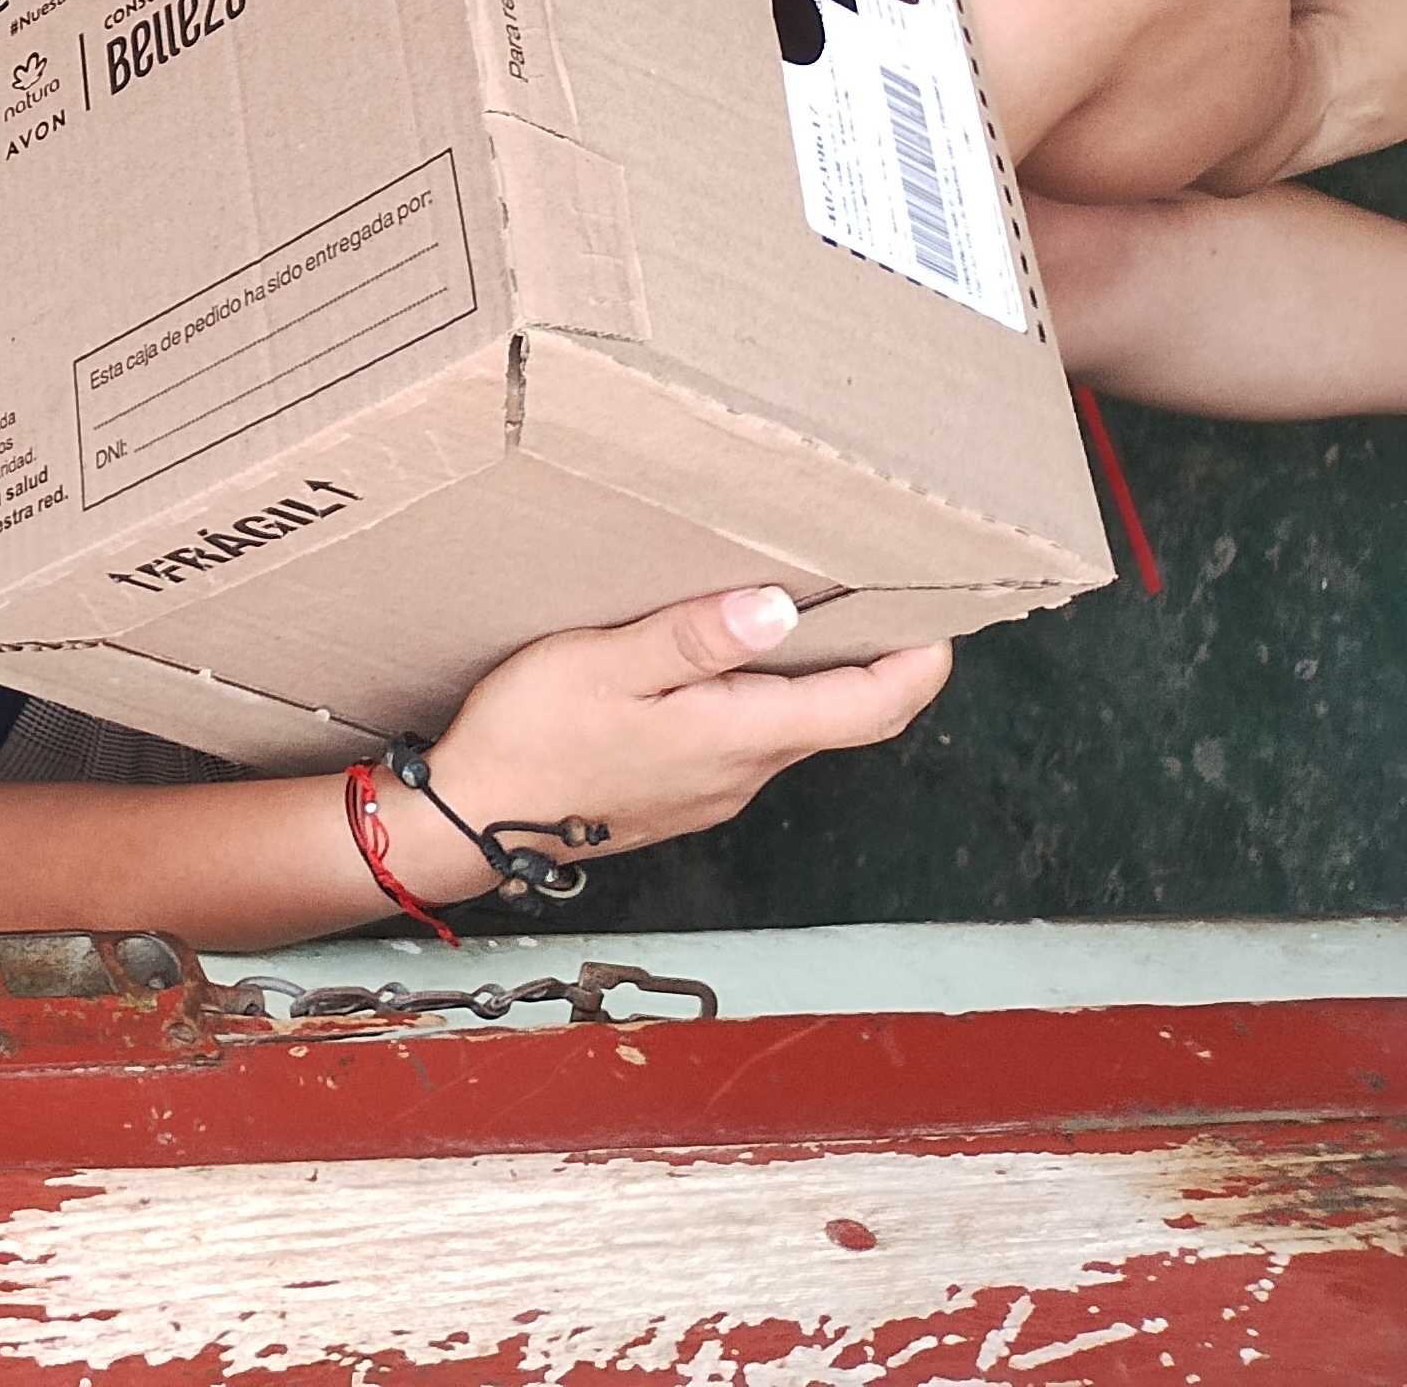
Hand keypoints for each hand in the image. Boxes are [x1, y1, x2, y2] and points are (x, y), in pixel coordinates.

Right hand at [395, 588, 951, 905]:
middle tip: (888, 598)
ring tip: (806, 615)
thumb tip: (781, 608)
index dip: (920, 664)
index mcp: (737, 735)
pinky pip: (751, 745)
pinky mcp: (684, 796)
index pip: (872, 708)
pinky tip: (727, 667)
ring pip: (797, 732)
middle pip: (846, 720)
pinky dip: (768, 701)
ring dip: (819, 681)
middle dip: (880, 663)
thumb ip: (692, 638)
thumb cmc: (530, 737)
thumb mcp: (602, 665)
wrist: (473, 818)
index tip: (942, 615)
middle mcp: (744, 772)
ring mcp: (716, 791)